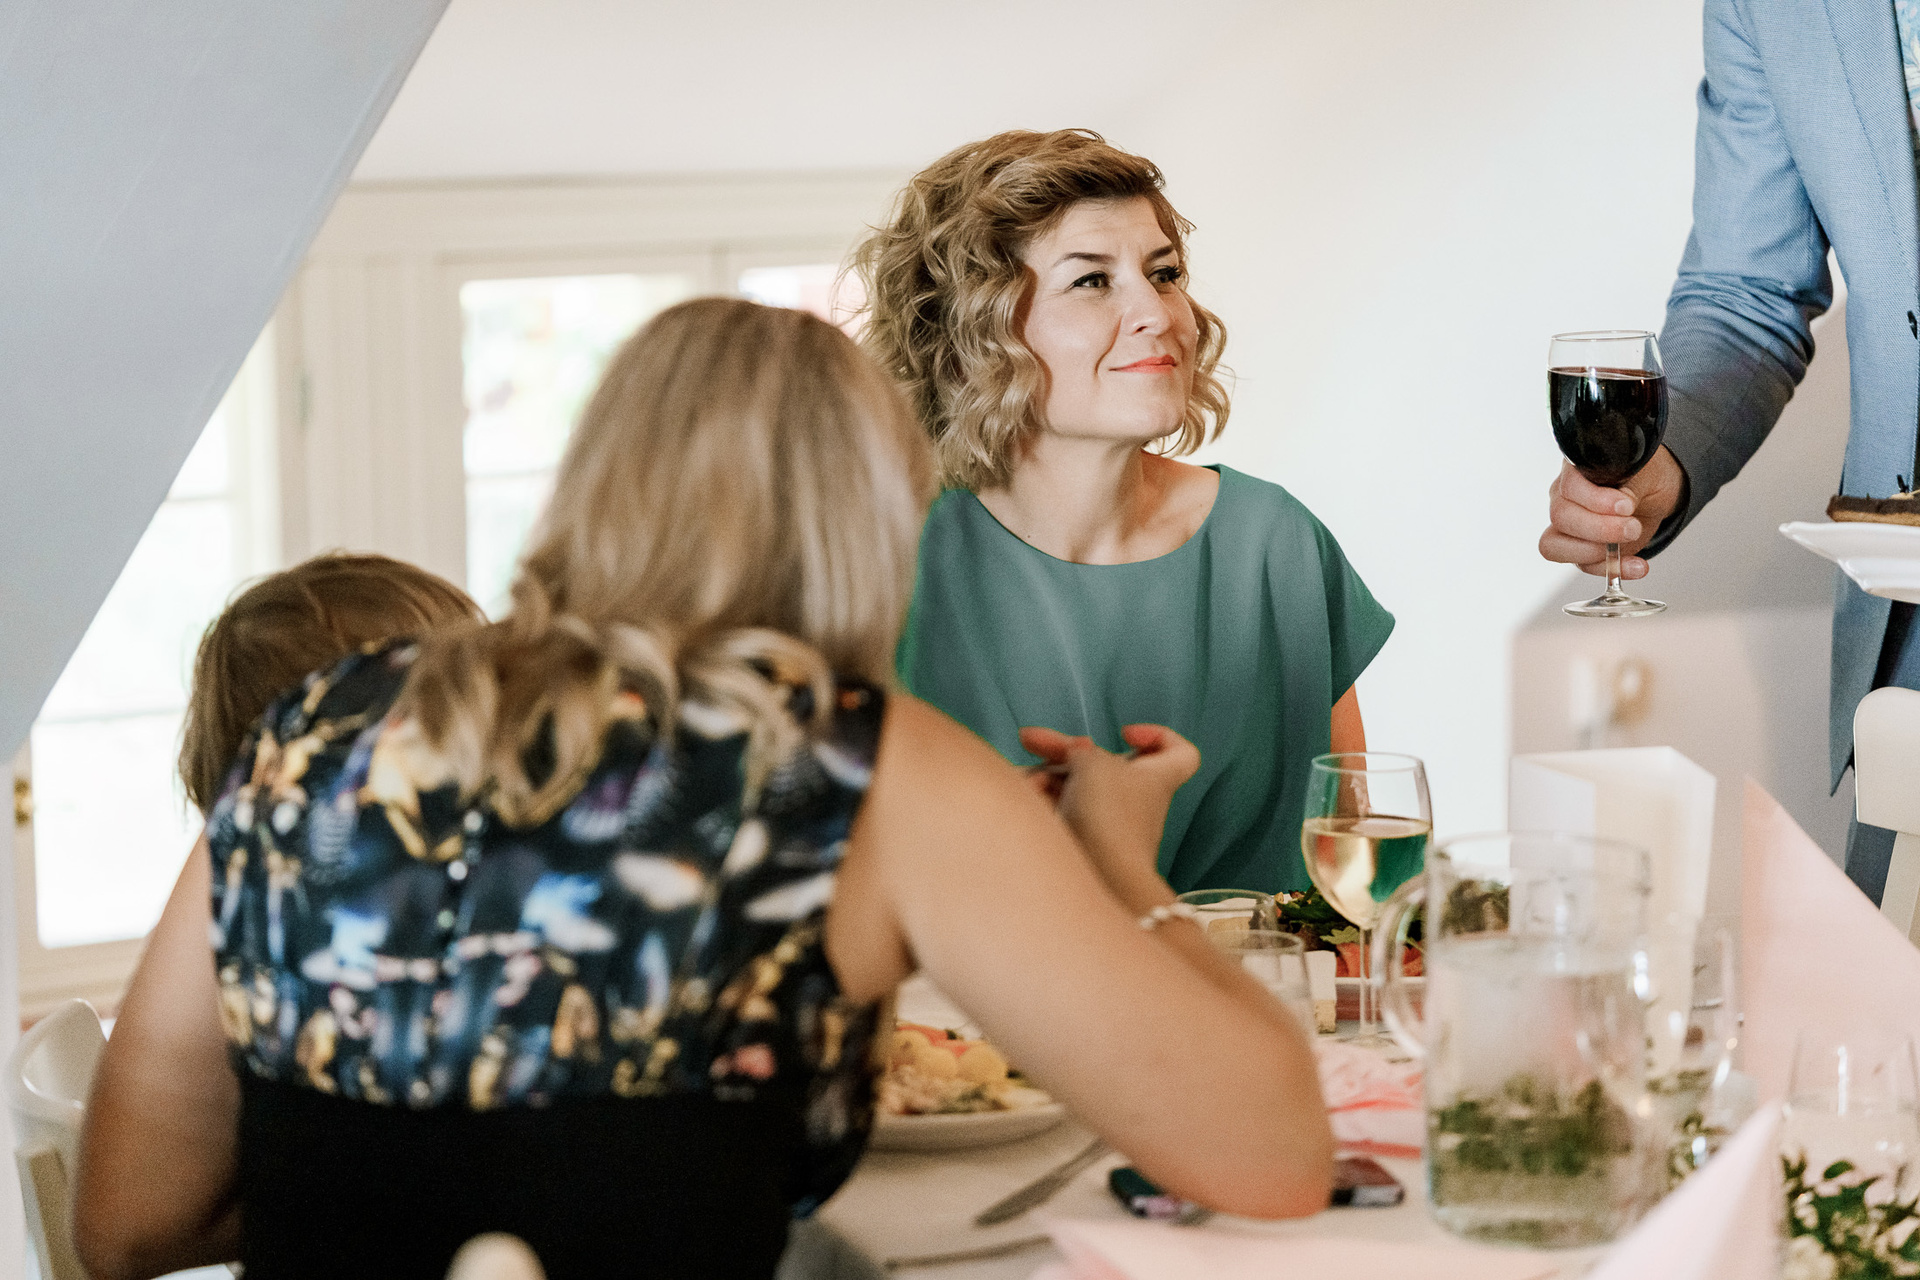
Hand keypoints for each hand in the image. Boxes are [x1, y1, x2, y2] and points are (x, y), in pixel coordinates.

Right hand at [1018, 724, 1199, 906]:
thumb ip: (1081, 749)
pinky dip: (1042, 802)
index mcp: (1154, 778)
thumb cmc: (1110, 818)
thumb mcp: (1095, 764)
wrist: (1099, 879)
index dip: (1157, 736)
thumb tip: (1073, 752)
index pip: (1180, 753)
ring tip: (1028, 783)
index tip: (1126, 734)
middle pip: (1101, 765)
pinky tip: (1026, 799)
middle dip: (1063, 751)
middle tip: (1032, 740)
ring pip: (1073, 788)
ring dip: (1046, 778)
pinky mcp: (1083, 843)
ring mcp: (1107, 822)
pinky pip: (1060, 812)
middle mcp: (1134, 800)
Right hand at [1539, 446, 1684, 579]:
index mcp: (1575, 470)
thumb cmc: (1644, 475)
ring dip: (1596, 553)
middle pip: (1561, 517)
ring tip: (1630, 545)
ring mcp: (1566, 525)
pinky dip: (1611, 569)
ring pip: (1555, 546)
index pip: (1569, 487)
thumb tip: (1622, 503)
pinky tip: (1636, 565)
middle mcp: (1562, 497)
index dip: (1595, 500)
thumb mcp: (1645, 471)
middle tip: (1632, 528)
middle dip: (1600, 529)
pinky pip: (1582, 565)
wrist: (1653, 493)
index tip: (1625, 506)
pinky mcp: (1578, 550)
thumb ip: (1631, 484)